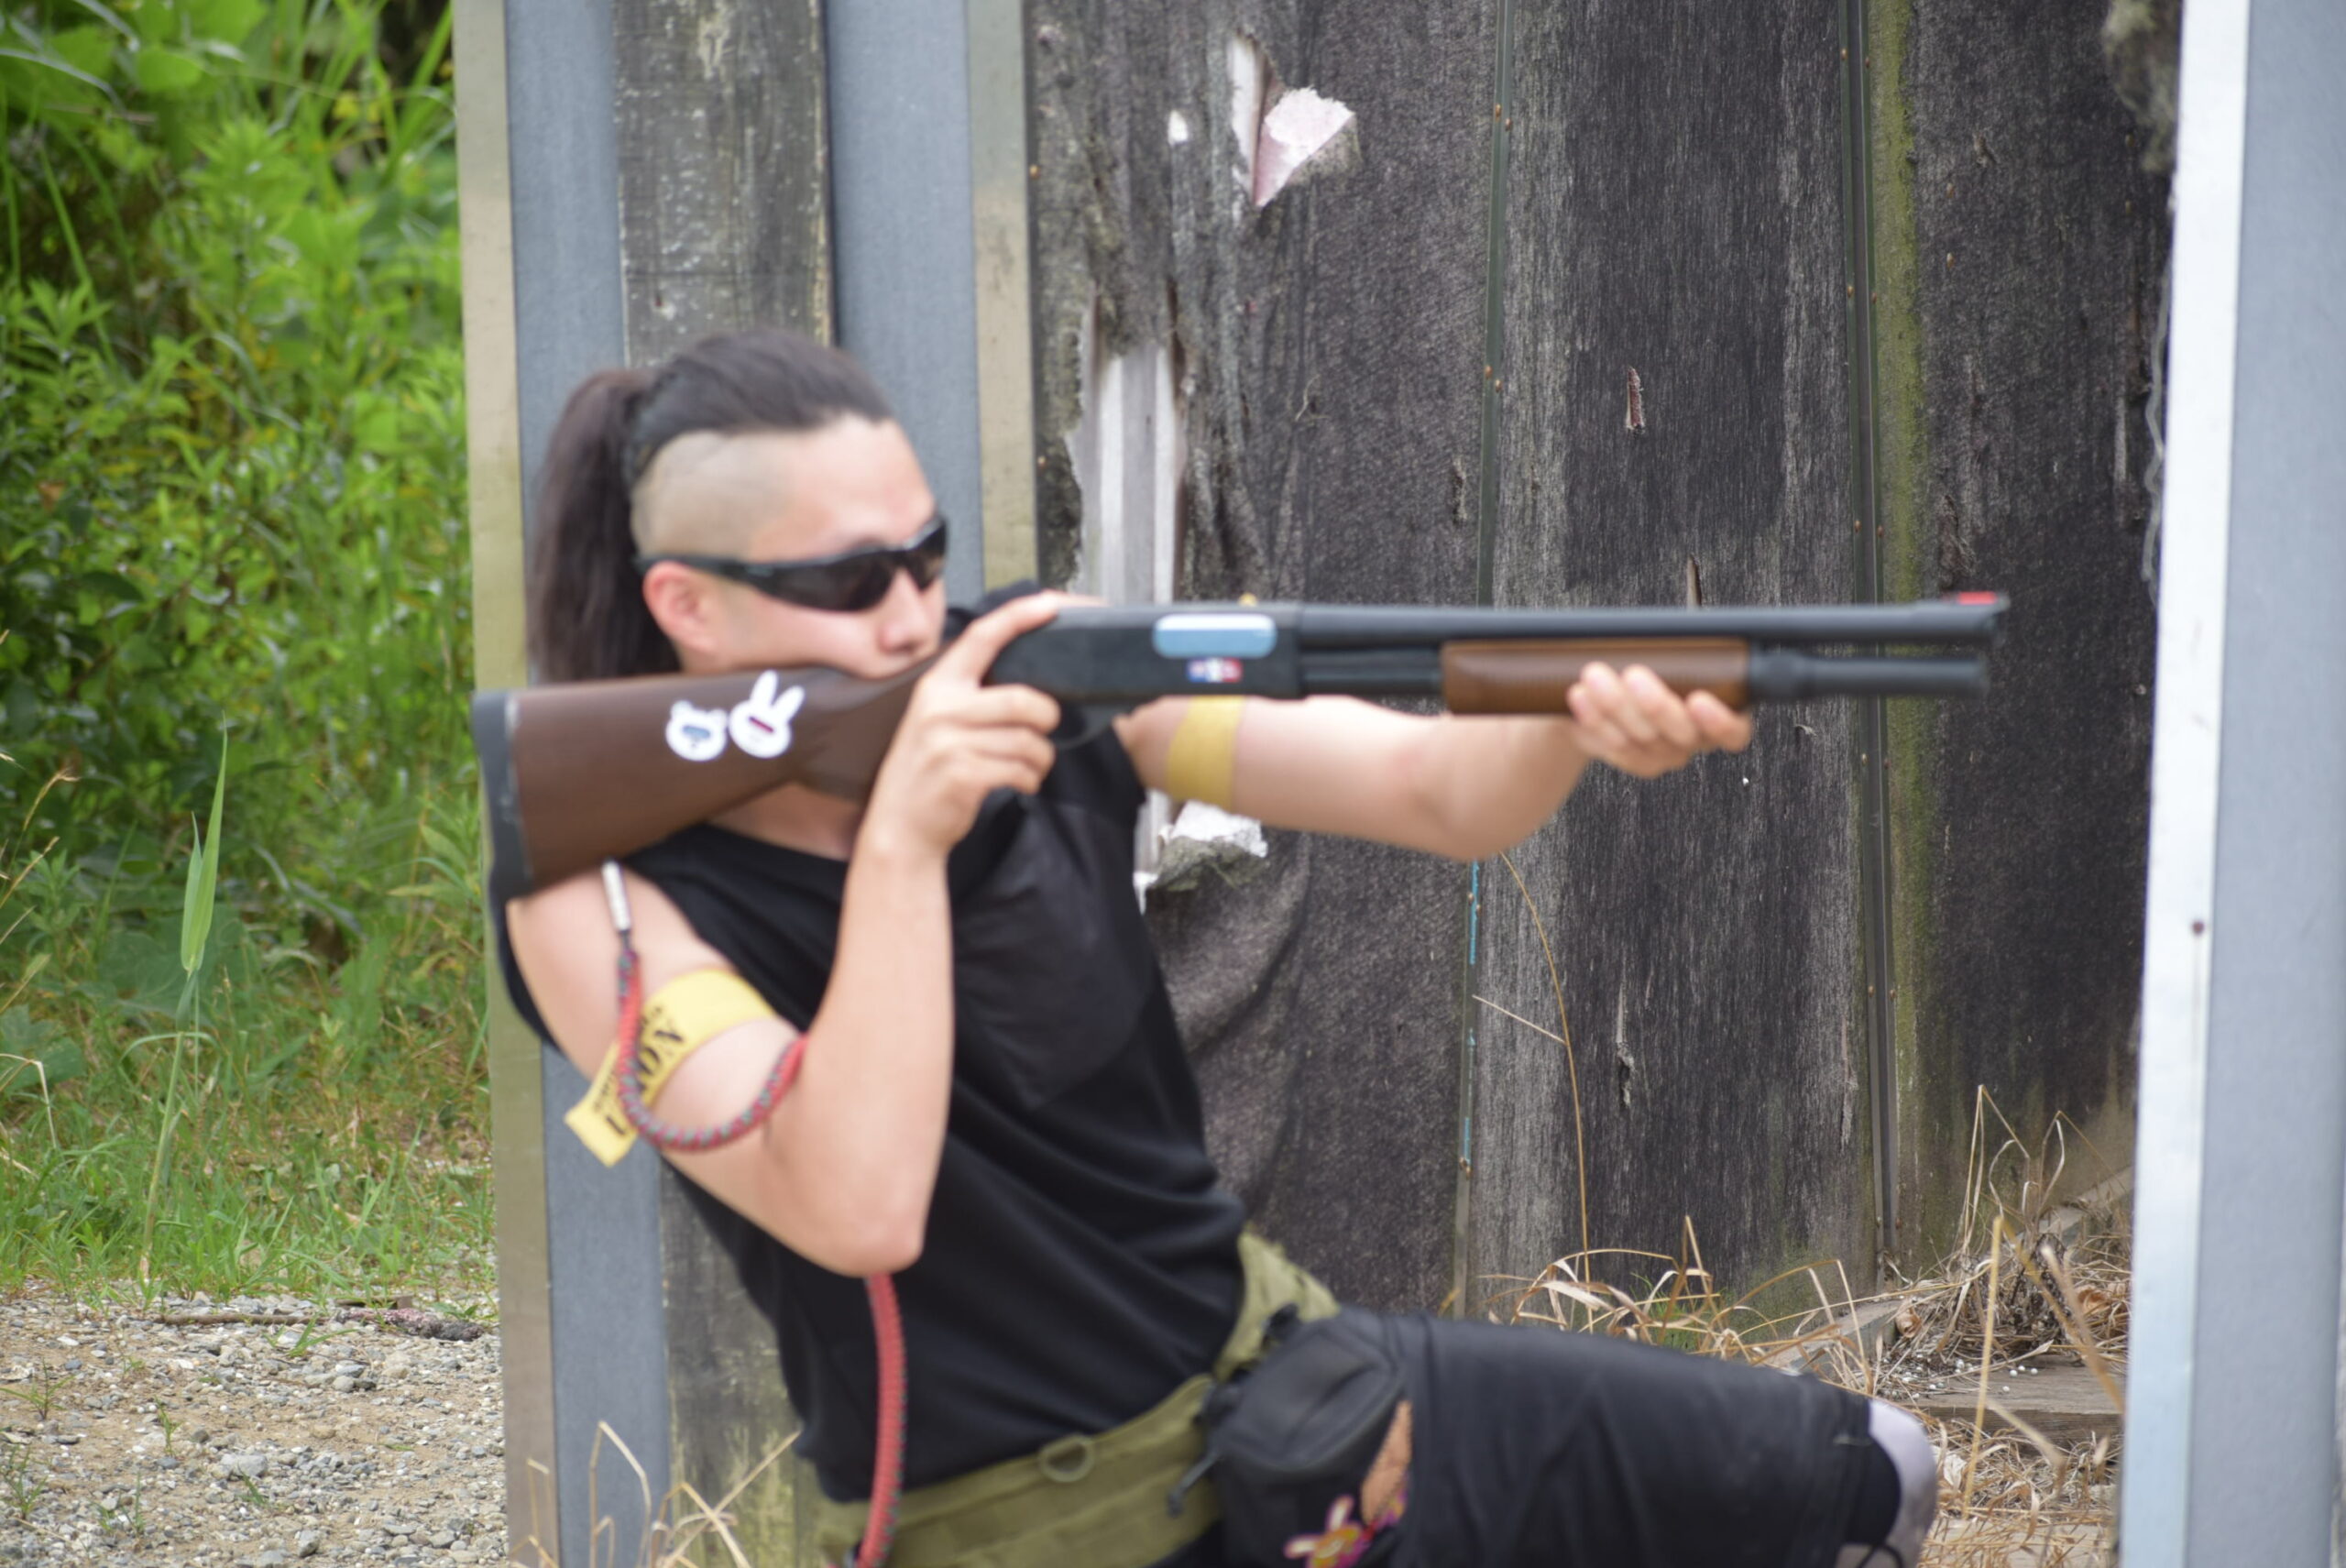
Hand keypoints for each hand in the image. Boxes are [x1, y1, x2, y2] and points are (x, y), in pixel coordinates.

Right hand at [860, 593, 1065, 857]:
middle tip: (1043, 731)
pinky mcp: (964, 775)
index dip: (1019, 616)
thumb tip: (1028, 683)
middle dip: (1047, 719)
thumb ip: (972, 696)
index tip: (1051, 604)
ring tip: (1028, 765)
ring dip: (1040, 758)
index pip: (982, 637)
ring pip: (1028, 741)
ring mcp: (950, 742)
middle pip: (1023, 700)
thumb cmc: (928, 772)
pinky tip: (1019, 782)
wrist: (900, 826)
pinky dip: (1030, 779)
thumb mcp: (937, 720)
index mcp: (938, 686)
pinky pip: (1020, 770)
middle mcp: (941, 709)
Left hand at [1565, 662, 1752, 778]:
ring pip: (1643, 740)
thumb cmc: (1651, 662)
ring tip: (1594, 675)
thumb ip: (1676, 648)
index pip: (1734, 732)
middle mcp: (1696, 739)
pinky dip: (1595, 720)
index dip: (1720, 722)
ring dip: (1615, 706)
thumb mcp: (1667, 650)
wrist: (1611, 690)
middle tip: (1632, 673)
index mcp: (1720, 713)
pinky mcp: (1638, 761)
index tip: (1698, 698)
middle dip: (1655, 704)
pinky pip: (1617, 747)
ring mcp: (1666, 754)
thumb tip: (1664, 631)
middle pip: (1681, 734)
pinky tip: (1580, 697)